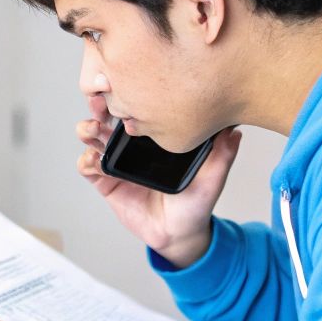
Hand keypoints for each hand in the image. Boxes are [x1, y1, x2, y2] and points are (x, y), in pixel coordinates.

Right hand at [75, 93, 243, 267]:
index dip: (128, 95)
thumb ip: (222, 156)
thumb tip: (235, 130)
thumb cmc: (195, 203)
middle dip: (99, 105)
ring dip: (88, 130)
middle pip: (109, 117)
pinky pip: (88, 167)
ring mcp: (118, 162)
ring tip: (93, 131)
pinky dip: (86, 161)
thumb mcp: (211, 178)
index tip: (126, 86)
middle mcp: (134, 145)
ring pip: (93, 138)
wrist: (179, 234)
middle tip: (100, 103)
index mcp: (155, 137)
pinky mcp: (106, 182)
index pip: (138, 109)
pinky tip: (94, 162)